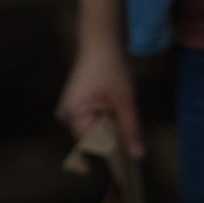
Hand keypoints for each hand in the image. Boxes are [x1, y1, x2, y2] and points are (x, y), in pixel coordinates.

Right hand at [55, 38, 143, 158]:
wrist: (100, 45)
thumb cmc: (111, 69)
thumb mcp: (125, 100)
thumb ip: (131, 129)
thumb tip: (138, 156)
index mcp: (73, 115)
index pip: (91, 146)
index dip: (110, 151)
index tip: (127, 158)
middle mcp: (65, 117)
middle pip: (91, 139)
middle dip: (111, 138)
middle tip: (128, 127)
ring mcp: (68, 111)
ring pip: (92, 130)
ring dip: (108, 127)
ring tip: (119, 110)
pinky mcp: (74, 106)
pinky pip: (90, 121)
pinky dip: (104, 120)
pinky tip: (113, 108)